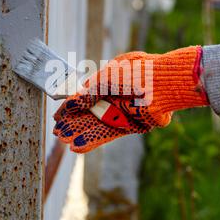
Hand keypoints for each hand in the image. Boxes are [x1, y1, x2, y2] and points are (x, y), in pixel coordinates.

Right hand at [53, 46, 208, 152]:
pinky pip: (108, 135)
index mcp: (109, 83)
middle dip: (73, 123)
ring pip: (97, 126)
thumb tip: (76, 97)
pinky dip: (92, 141)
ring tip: (63, 141)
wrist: (162, 82)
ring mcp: (123, 113)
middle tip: (57, 132)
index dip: (71, 107)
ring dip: (80, 134)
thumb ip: (91, 88)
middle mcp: (115, 98)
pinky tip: (77, 147)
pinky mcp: (132, 126)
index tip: (58, 116)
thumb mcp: (108, 75)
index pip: (86, 98)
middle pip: (90, 114)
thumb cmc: (137, 71)